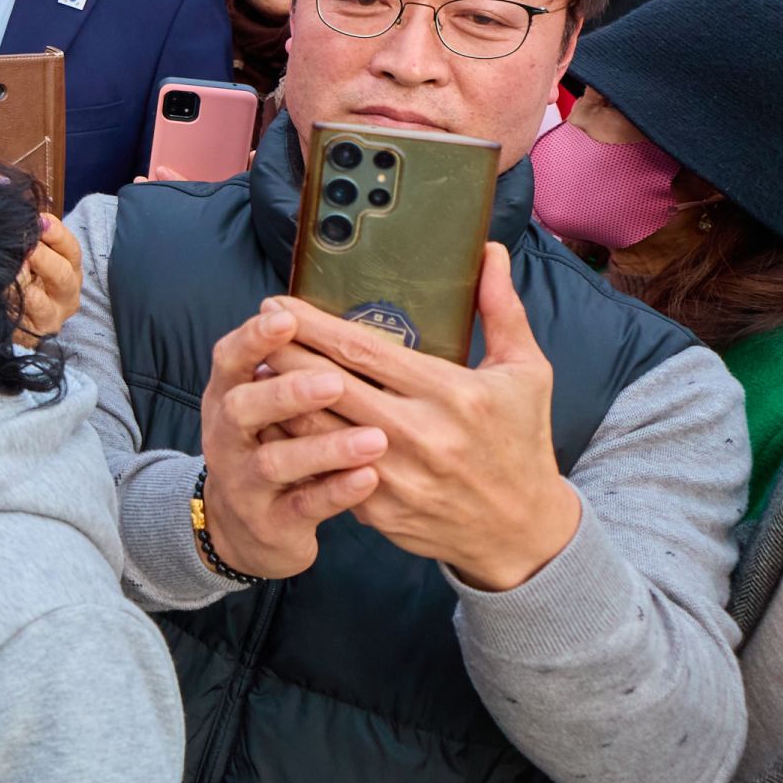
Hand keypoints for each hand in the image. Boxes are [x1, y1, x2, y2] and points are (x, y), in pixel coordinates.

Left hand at [14, 213, 81, 343]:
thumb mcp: (32, 253)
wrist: (18, 318)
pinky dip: (8, 305)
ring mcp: (53, 316)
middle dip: (41, 257)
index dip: (55, 232)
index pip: (70, 247)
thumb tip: (11, 202)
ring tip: (9, 271)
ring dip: (21, 284)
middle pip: (62, 273)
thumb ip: (27, 232)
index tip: (37, 220)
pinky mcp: (34, 334)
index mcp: (70, 267)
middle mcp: (67, 292)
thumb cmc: (26, 276)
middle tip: (23, 246)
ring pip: (41, 302)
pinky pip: (20, 320)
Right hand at [195, 301, 388, 579]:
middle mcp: (227, 437)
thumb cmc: (274, 445)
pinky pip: (304, 507)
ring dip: (324, 448)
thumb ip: (293, 364)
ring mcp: (244, 482)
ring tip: (374, 439)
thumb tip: (331, 310)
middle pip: (242, 408)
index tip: (285, 318)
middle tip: (334, 382)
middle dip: (286, 392)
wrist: (249, 528)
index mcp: (229, 395)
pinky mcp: (270, 521)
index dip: (253, 338)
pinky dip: (336, 492)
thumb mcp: (268, 404)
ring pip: (276, 462)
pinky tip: (368, 478)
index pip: (229, 358)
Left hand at [266, 245, 579, 590]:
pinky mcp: (379, 510)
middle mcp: (419, 436)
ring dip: (281, 398)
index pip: (365, 352)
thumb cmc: (521, 442)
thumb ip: (502, 311)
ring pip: (317, 431)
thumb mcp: (526, 373)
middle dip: (285, 354)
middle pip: (328, 387)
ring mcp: (394, 477)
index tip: (280, 305)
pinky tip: (276, 420)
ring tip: (257, 368)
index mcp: (452, 394)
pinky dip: (296, 443)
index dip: (314, 326)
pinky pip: (324, 469)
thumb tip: (489, 251)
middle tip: (256, 328)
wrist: (521, 530)